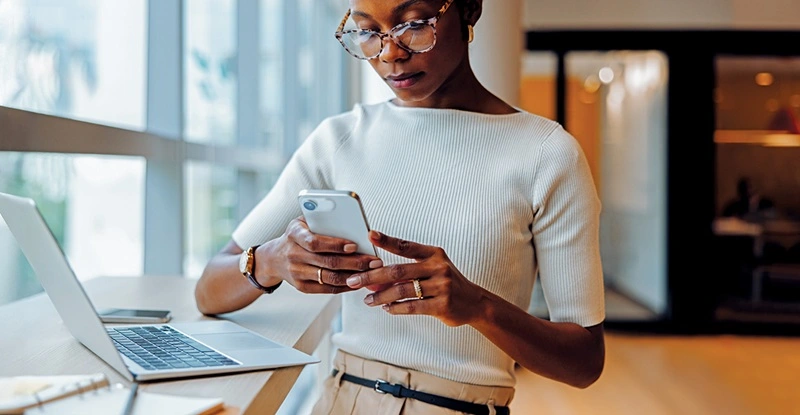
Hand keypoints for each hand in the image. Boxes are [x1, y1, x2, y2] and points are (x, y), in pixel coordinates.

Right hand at [257, 216, 382, 293]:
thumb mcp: (304, 222)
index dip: (335, 245)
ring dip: (354, 276)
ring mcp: (297, 273)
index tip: (354, 245)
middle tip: (374, 261)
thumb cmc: (298, 235)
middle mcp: (293, 255)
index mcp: (294, 234)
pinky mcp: (302, 287)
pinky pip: (328, 289)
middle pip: (327, 262)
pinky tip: (359, 281)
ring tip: (371, 272)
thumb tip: (353, 225)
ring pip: (330, 278)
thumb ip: (323, 221)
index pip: (315, 242)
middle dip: (355, 262)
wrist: (274, 258)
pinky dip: (346, 286)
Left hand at [347, 230, 485, 326]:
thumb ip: (406, 273)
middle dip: (372, 277)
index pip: (406, 246)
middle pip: (397, 271)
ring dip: (381, 296)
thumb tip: (374, 281)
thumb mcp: (431, 269)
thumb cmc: (447, 283)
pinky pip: (412, 306)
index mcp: (434, 254)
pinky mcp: (442, 305)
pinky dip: (395, 308)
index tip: (370, 235)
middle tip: (355, 281)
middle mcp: (438, 267)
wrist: (474, 302)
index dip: (387, 240)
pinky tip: (386, 308)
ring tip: (368, 300)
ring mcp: (441, 286)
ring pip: (402, 291)